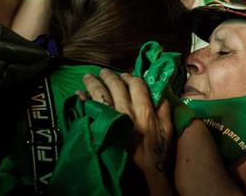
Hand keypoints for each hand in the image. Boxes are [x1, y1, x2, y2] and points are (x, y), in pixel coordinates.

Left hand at [81, 69, 172, 194]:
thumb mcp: (167, 130)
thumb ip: (164, 110)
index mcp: (144, 110)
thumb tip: (162, 93)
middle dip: (110, 76)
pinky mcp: (100, 128)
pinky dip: (82, 100)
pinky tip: (78, 94)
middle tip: (104, 71)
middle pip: (116, 86)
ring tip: (88, 76)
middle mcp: (126, 110)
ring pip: (100, 94)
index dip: (131, 77)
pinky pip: (87, 109)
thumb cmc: (156, 152)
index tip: (126, 75)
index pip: (136, 85)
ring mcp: (111, 119)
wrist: (141, 173)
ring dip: (93, 83)